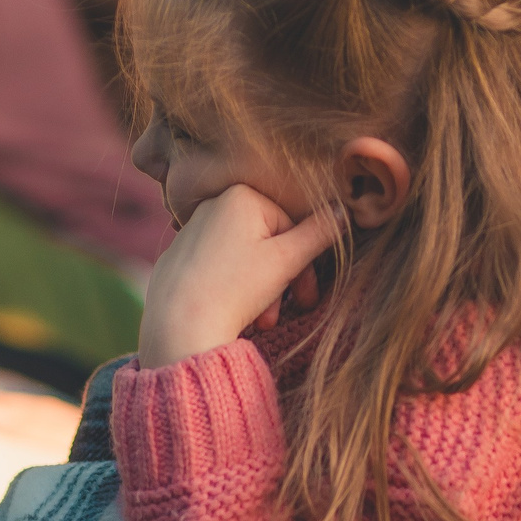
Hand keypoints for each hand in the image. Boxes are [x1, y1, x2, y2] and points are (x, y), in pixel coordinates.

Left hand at [137, 185, 337, 368]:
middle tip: (286, 313)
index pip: (289, 225)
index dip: (304, 264)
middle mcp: (211, 205)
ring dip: (261, 291)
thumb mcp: (287, 260)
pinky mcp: (176, 258)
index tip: (307, 298)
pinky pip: (216, 269)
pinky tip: (233, 315)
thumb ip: (319, 233)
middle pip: (265, 243)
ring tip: (261, 322)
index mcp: (240, 196)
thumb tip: (345, 209)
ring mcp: (190, 232)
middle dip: (281, 282)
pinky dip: (231, 289)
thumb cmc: (236, 288)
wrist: (179, 325)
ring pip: (243, 259)